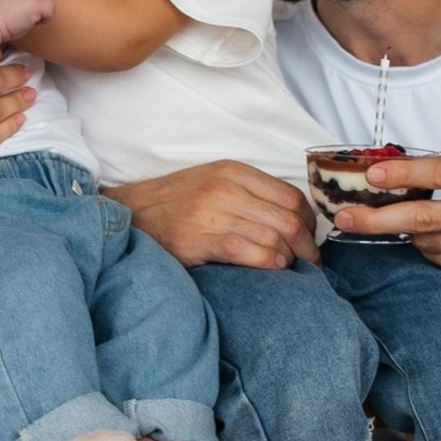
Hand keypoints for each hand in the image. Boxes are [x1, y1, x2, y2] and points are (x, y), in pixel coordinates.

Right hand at [110, 161, 319, 268]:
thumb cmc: (174, 204)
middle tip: (309, 262)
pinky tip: (271, 268)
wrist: (130, 213)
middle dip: (305, 246)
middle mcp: (226, 188)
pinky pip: (249, 251)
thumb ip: (248, 193)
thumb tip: (291, 219)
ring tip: (289, 268)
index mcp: (233, 171)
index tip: (309, 238)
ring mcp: (213, 212)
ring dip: (288, 258)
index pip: (291, 196)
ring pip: (273, 236)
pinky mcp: (200, 238)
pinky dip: (268, 262)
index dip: (308, 221)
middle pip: (287, 218)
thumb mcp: (212, 183)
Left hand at [331, 144, 440, 280]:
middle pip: (422, 218)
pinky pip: (434, 258)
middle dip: (377, 219)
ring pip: (423, 241)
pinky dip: (425, 247)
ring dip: (403, 232)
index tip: (371, 175)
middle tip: (343, 217)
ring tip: (403, 221)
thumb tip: (392, 162)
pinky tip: (435, 239)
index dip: (404, 173)